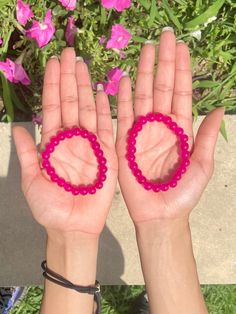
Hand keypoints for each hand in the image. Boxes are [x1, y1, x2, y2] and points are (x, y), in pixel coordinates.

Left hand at [13, 48, 117, 235]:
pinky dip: (106, 111)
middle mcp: (72, 139)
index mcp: (53, 143)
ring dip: (85, 87)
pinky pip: (108, 128)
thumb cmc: (50, 207)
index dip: (53, 85)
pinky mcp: (107, 153)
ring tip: (83, 66)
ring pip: (88, 109)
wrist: (73, 226)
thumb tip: (17, 128)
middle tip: (69, 53)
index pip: (53, 107)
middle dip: (69, 78)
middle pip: (71, 102)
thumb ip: (26, 154)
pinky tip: (103, 93)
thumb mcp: (31, 181)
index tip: (53, 64)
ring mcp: (91, 144)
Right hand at [116, 30, 223, 223]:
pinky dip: (123, 99)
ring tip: (145, 51)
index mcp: (180, 129)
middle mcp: (161, 126)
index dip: (181, 70)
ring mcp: (142, 132)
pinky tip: (124, 81)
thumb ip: (206, 138)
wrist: (160, 215)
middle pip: (161, 88)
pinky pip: (123, 116)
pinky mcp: (125, 142)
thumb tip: (218, 110)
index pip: (180, 93)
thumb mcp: (201, 166)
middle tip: (163, 38)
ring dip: (144, 74)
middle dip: (163, 63)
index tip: (181, 48)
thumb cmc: (182, 194)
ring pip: (142, 97)